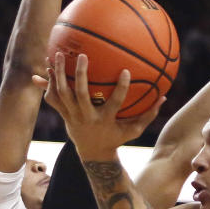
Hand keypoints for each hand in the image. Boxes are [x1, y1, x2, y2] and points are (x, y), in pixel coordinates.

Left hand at [42, 52, 163, 158]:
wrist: (93, 153)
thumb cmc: (116, 138)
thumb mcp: (134, 130)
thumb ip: (149, 114)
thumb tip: (164, 97)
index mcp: (105, 120)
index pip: (114, 103)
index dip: (121, 88)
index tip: (126, 71)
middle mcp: (86, 117)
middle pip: (80, 95)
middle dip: (80, 75)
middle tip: (82, 56)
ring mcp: (73, 116)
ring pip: (62, 94)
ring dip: (58, 75)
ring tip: (56, 55)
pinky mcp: (64, 115)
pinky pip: (53, 99)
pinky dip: (48, 85)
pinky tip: (45, 70)